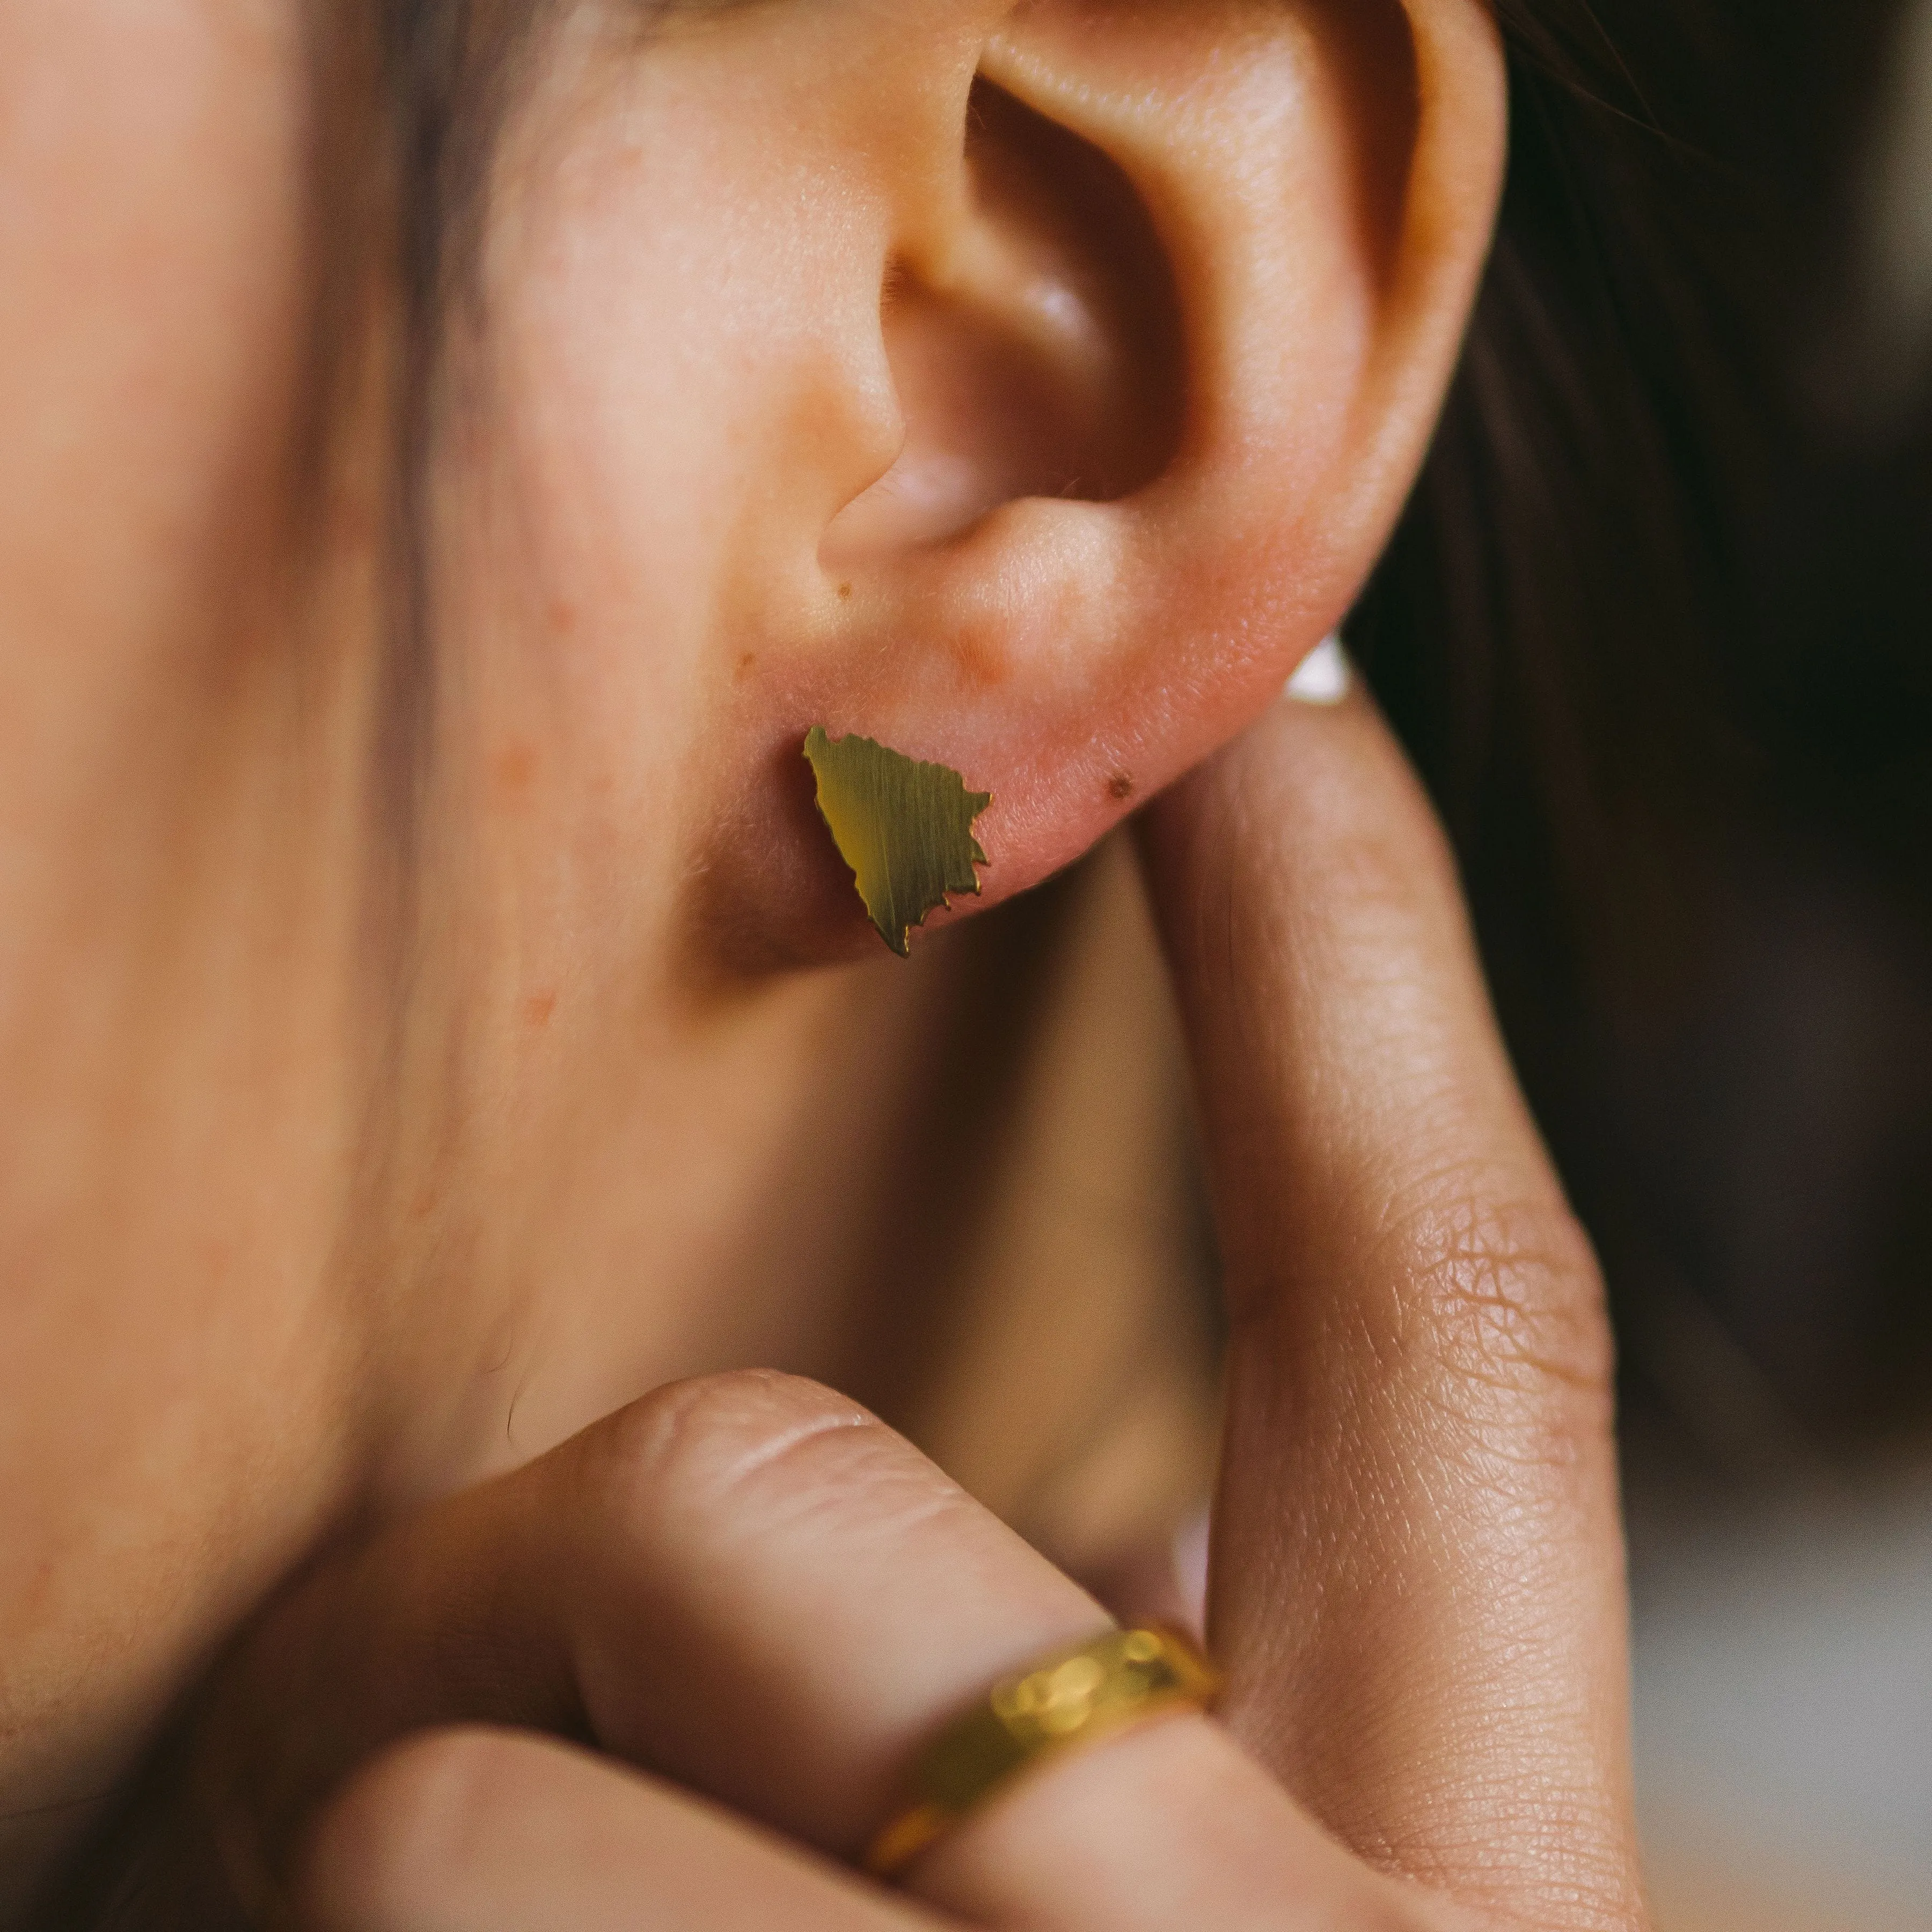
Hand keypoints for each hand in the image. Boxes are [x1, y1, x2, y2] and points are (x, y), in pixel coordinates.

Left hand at [70, 682, 1640, 1930]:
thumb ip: (1146, 1753)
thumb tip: (947, 1543)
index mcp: (1481, 1919)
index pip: (1454, 1314)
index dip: (1366, 965)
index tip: (1274, 717)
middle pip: (786, 1518)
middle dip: (524, 1532)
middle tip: (346, 1688)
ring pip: (458, 1818)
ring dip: (350, 1831)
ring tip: (334, 1906)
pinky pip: (405, 1926)